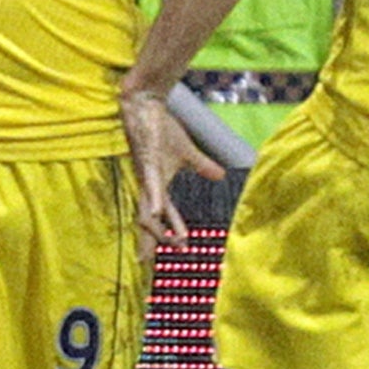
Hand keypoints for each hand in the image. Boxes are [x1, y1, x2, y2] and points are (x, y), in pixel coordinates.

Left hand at [119, 85, 225, 259]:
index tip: (180, 251)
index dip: (167, 236)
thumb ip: (203, 166)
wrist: (146, 106)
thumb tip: (221, 175)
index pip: (162, 217)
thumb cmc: (162, 129)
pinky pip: (152, 186)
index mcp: (156, 186)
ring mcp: (147, 175)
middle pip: (147, 222)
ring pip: (147, 210)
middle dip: (153, 243)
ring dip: (158, 230)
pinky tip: (159, 214)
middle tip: (158, 262)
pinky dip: (156, 201)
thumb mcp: (187, 152)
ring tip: (173, 243)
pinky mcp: (149, 162)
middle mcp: (147, 186)